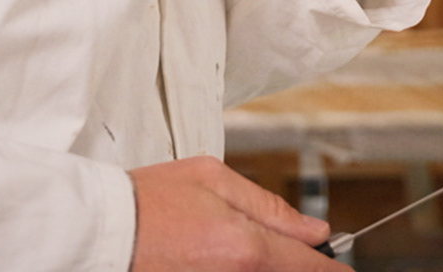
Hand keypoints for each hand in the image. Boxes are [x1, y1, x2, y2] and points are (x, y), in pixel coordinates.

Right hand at [129, 156, 336, 270]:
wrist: (99, 233)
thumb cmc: (148, 201)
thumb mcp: (212, 179)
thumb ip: (269, 206)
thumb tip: (313, 229)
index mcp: (246, 247)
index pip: (310, 268)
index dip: (333, 270)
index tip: (343, 271)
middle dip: (296, 265)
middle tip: (290, 251)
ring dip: (267, 266)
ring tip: (233, 244)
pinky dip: (242, 270)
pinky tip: (220, 254)